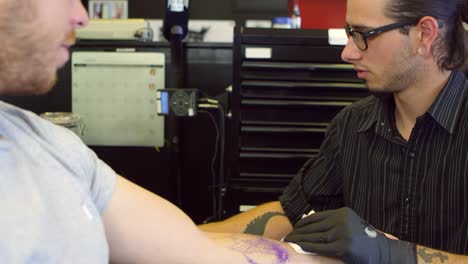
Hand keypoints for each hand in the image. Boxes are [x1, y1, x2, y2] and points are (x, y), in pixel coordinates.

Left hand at [284, 207, 415, 263]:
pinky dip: (307, 247)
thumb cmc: (366, 242)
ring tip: (289, 243)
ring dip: (299, 240)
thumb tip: (309, 227)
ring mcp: (343, 233)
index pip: (315, 217)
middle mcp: (342, 220)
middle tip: (286, 238)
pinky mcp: (343, 246)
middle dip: (298, 233)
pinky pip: (320, 247)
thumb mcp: (351, 226)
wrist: (385, 253)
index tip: (293, 230)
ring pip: (314, 236)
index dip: (302, 224)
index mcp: (342, 213)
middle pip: (313, 226)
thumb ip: (334, 224)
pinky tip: (298, 248)